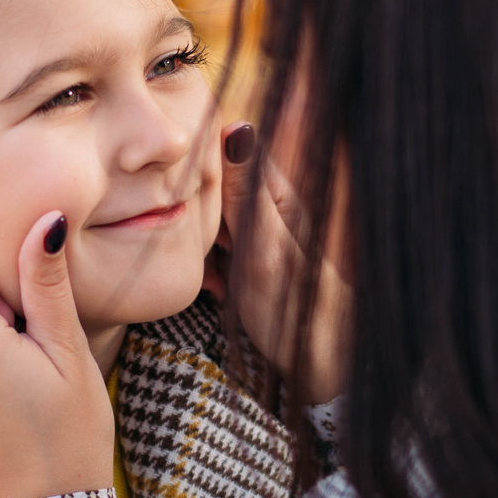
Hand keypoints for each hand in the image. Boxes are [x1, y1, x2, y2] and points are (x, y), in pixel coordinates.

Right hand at [219, 122, 350, 405]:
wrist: (326, 370)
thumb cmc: (299, 314)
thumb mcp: (264, 252)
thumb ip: (246, 195)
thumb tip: (235, 128)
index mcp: (275, 194)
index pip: (226, 148)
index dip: (194, 163)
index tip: (171, 190)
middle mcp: (269, 207)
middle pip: (213, 184)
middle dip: (191, 210)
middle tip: (191, 248)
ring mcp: (261, 233)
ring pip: (211, 218)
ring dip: (198, 244)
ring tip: (210, 279)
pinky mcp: (254, 260)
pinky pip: (219, 248)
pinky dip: (209, 266)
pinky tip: (214, 291)